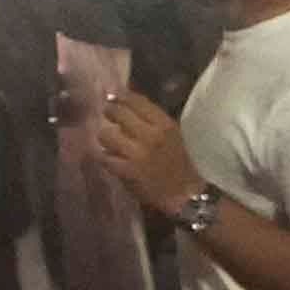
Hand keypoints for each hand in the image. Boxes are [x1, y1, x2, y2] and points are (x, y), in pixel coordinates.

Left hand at [74, 80, 200, 217]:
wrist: (185, 194)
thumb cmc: (181, 163)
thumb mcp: (173, 135)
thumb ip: (153, 121)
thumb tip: (128, 105)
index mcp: (165, 125)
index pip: (138, 102)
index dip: (121, 96)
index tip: (113, 95)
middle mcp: (150, 135)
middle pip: (118, 113)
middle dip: (109, 112)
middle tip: (106, 113)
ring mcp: (136, 153)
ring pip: (106, 134)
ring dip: (104, 136)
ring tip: (107, 139)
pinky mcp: (126, 170)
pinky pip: (104, 157)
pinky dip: (104, 156)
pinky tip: (107, 157)